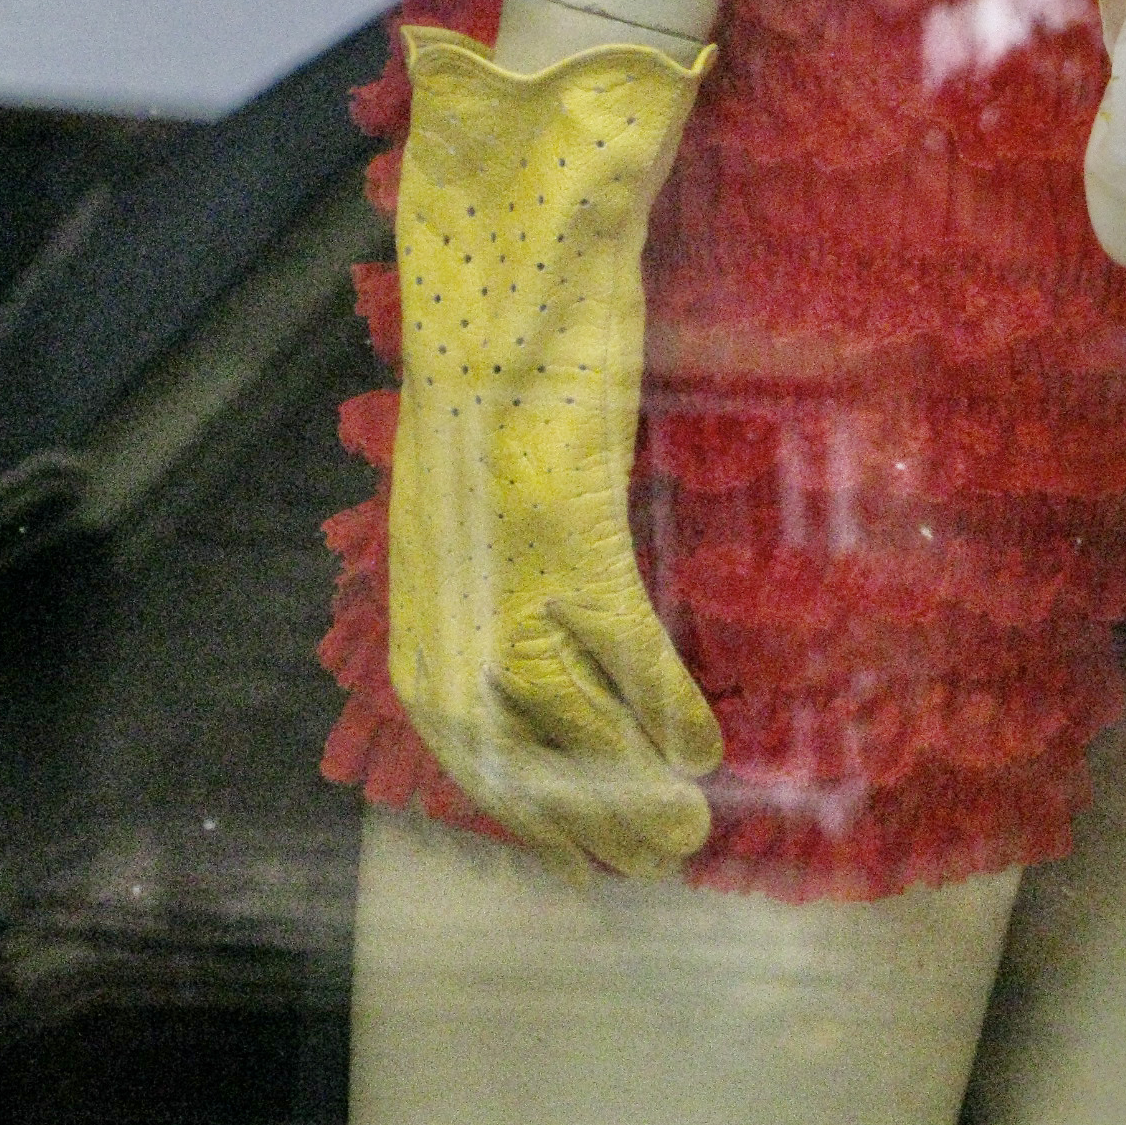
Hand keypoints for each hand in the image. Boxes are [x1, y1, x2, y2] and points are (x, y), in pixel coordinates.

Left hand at [386, 25, 721, 877]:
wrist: (508, 254)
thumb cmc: (506, 377)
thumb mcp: (489, 493)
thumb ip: (506, 572)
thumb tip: (552, 659)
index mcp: (423, 583)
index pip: (456, 736)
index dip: (518, 810)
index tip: (578, 858)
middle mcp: (446, 584)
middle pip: (501, 750)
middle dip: (572, 823)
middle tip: (643, 870)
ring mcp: (499, 554)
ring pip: (559, 715)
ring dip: (625, 786)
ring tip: (685, 831)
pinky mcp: (557, 511)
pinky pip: (616, 640)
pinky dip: (658, 699)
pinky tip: (702, 745)